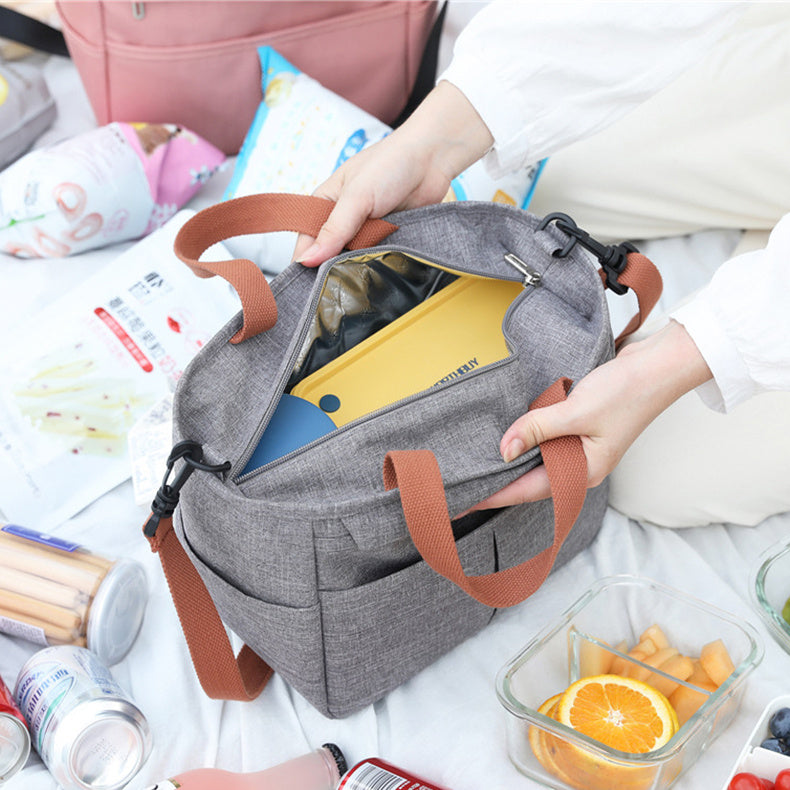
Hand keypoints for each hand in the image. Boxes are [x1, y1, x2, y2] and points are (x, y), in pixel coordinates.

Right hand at [293, 81, 493, 265]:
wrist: (433, 158)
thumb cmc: (390, 164)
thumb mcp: (356, 197)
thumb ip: (334, 230)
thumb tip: (307, 260)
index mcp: (326, 203)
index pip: (306, 240)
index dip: (305, 261)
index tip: (308, 285)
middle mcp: (343, 219)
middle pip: (329, 254)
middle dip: (332, 267)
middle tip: (333, 290)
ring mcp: (366, 230)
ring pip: (353, 259)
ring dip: (356, 268)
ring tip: (356, 285)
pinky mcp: (386, 238)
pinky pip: (376, 258)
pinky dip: (377, 264)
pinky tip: (377, 274)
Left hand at [470, 321, 712, 509]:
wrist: (659, 366)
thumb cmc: (627, 392)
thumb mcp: (575, 412)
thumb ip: (536, 430)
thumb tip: (503, 451)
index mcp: (583, 472)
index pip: (528, 490)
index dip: (496, 495)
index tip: (465, 501)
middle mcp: (580, 465)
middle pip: (530, 479)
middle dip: (499, 481)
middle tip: (463, 482)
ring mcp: (580, 448)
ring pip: (537, 459)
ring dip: (511, 459)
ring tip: (476, 461)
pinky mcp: (579, 428)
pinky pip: (546, 440)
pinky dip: (526, 438)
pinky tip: (506, 434)